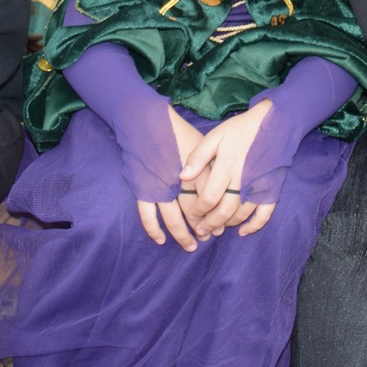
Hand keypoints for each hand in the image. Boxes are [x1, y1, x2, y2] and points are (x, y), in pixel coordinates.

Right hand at [137, 108, 208, 250]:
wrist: (145, 120)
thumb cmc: (177, 131)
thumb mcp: (201, 145)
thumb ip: (211, 167)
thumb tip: (224, 186)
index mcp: (197, 168)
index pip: (210, 199)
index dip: (217, 215)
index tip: (221, 227)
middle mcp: (180, 180)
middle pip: (194, 211)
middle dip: (203, 228)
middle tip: (208, 237)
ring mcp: (160, 185)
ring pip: (173, 218)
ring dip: (182, 234)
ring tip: (190, 246)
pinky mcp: (143, 187)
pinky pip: (148, 215)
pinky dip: (154, 229)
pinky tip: (161, 240)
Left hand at [180, 102, 276, 236]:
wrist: (275, 122)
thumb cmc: (242, 128)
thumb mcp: (216, 135)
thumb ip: (198, 156)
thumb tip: (183, 176)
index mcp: (227, 166)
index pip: (209, 197)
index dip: (198, 210)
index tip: (191, 215)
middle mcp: (243, 180)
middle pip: (224, 211)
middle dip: (210, 223)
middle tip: (200, 230)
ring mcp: (259, 187)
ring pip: (241, 214)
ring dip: (227, 224)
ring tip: (216, 227)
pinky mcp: (271, 189)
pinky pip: (264, 214)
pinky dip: (254, 225)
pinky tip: (243, 232)